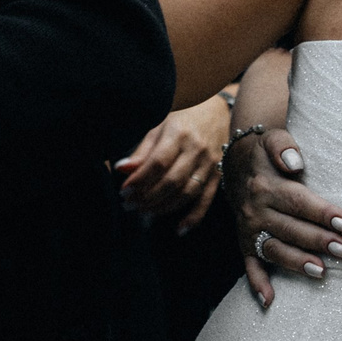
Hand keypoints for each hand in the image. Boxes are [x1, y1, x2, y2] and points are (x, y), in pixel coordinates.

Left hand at [116, 96, 230, 226]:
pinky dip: (194, 217)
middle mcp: (197, 150)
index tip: (123, 190)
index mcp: (179, 133)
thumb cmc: (184, 117)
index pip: (158, 163)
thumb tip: (122, 170)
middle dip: (147, 197)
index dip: (139, 180)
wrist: (219, 111)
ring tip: (143, 213)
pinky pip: (206, 200)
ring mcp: (210, 164)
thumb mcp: (160, 126)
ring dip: (163, 207)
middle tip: (128, 205)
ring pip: (186, 193)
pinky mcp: (219, 176)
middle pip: (171, 181)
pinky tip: (179, 229)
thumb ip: (143, 150)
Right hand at [226, 122, 341, 307]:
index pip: (298, 202)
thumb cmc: (265, 152)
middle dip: (317, 240)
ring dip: (296, 262)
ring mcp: (249, 229)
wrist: (236, 162)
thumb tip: (295, 163)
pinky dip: (257, 283)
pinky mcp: (244, 242)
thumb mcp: (272, 138)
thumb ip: (284, 147)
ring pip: (273, 249)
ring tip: (321, 271)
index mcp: (265, 185)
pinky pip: (249, 265)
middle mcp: (255, 210)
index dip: (322, 212)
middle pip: (289, 228)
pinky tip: (269, 301)